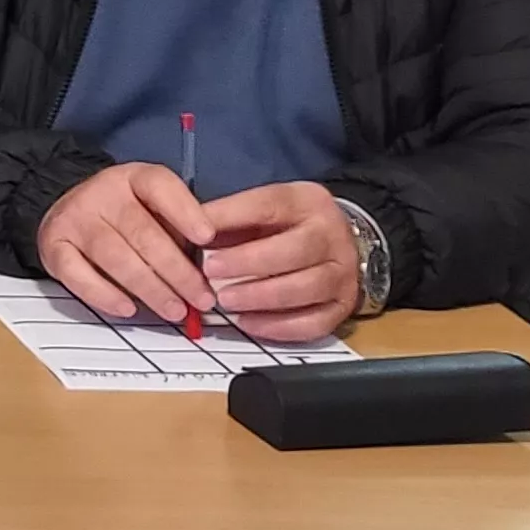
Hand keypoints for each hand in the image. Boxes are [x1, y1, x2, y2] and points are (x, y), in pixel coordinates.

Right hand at [37, 163, 214, 324]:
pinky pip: (78, 274)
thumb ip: (178, 231)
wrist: (68, 211)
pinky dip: (104, 295)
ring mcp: (74, 219)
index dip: (185, 212)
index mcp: (133, 178)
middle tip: (200, 298)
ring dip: (149, 288)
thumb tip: (207, 270)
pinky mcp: (53, 247)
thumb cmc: (124, 216)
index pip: (159, 187)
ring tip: (175, 310)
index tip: (207, 238)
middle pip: (142, 233)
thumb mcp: (154, 209)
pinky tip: (128, 308)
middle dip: (176, 270)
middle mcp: (101, 193)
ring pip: (115, 257)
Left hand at [197, 181, 362, 342]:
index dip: (232, 221)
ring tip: (226, 300)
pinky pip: (314, 323)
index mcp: (307, 202)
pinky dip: (279, 327)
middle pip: (296, 250)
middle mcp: (331, 236)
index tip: (201, 237)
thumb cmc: (288, 226)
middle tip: (210, 272)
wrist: (337, 242)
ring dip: (261, 297)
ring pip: (307, 288)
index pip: (269, 205)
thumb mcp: (261, 209)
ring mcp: (342, 273)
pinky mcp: (343, 306)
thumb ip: (227, 219)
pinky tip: (249, 323)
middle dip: (249, 263)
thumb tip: (186, 233)